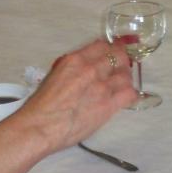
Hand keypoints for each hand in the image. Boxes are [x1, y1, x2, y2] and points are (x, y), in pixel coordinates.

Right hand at [17, 40, 136, 151]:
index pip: (101, 46)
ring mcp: (102, 87)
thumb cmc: (41, 105)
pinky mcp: (108, 105)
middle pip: (118, 57)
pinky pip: (129, 94)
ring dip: (126, 77)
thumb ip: (72, 68)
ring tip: (122, 82)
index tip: (112, 51)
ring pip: (126, 75)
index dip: (110, 48)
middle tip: (122, 65)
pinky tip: (127, 96)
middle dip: (122, 60)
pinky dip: (130, 93)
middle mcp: (91, 69)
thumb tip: (84, 68)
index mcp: (75, 60)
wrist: (40, 126)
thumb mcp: (54, 75)